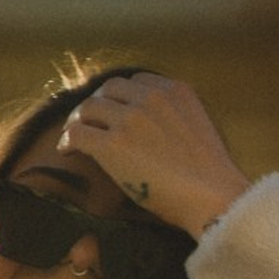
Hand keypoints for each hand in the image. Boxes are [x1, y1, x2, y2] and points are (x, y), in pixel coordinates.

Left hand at [55, 72, 250, 239]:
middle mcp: (151, 97)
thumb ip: (178, 120)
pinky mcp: (114, 145)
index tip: (113, 111)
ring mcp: (131, 119)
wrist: (212, 196)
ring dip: (78, 120)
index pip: (137, 82)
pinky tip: (66, 149)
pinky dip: (68, 139)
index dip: (120, 97)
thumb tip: (162, 136)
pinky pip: (78, 132)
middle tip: (87, 122)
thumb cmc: (210, 179)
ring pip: (89, 107)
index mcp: (175, 91)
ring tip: (74, 136)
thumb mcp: (199, 132)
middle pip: (110, 89)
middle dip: (97, 104)